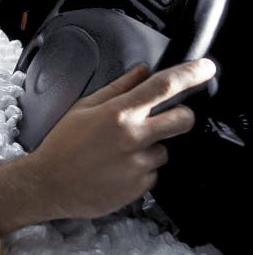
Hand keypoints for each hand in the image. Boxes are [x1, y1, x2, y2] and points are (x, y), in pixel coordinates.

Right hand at [0, 58, 215, 233]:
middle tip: (162, 119)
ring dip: (150, 148)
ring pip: (165, 149)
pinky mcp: (140, 187)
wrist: (48, 185)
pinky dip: (140, 169)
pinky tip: (117, 169)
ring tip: (119, 152)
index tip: (206, 68)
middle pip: (183, 119)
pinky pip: (153, 173)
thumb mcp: (82, 108)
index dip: (191, 74)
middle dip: (180, 115)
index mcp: (117, 113)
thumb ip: (117, 88)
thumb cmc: (61, 145)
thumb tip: (142, 72)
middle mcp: (132, 137)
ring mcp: (138, 164)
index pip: (164, 86)